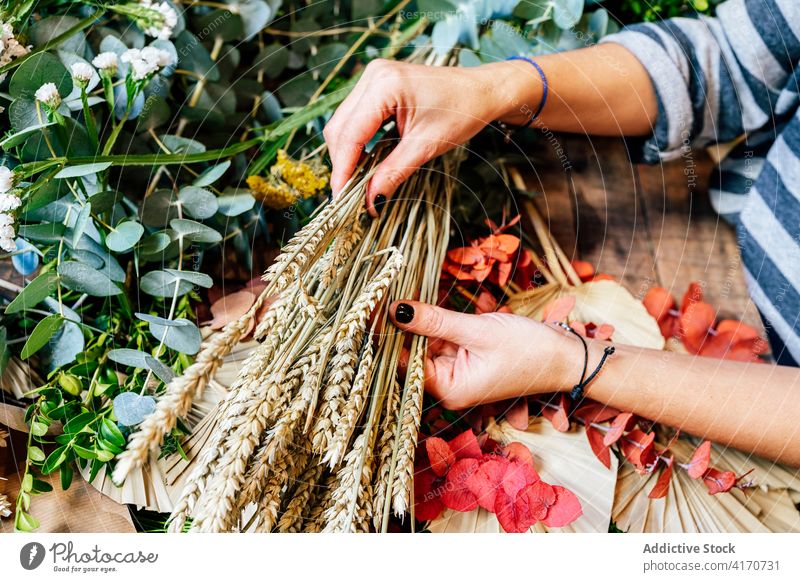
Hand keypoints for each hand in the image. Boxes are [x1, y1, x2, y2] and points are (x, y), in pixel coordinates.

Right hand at [323, 60, 537, 215]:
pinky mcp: (377, 85)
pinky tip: (365, 163)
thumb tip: (371, 201)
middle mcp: (373, 76)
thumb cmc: (463, 111)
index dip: (343, 169)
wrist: (482, 91)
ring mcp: (373, 78)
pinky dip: (357, 143)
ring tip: (357, 183)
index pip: (350, 134)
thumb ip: (394, 172)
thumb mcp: (426, 146)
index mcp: (384, 85)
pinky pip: (355, 118)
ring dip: (348, 155)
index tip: (342, 199)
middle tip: (350, 197)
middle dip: (343, 164)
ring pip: (343, 124)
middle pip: (340, 128)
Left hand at [388, 300, 576, 409]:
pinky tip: (428, 306)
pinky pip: (442, 341)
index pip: (404, 365)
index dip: (388, 337)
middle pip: (412, 355)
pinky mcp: (466, 360)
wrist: (566, 356)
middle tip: (382, 294)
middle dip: (402, 327)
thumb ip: (435, 321)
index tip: (371, 309)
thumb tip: (397, 310)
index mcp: (450, 390)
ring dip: (420, 323)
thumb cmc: (529, 350)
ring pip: (426, 345)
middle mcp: (449, 387)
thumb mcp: (478, 331)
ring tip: (400, 296)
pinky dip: (437, 325)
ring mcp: (457, 374)